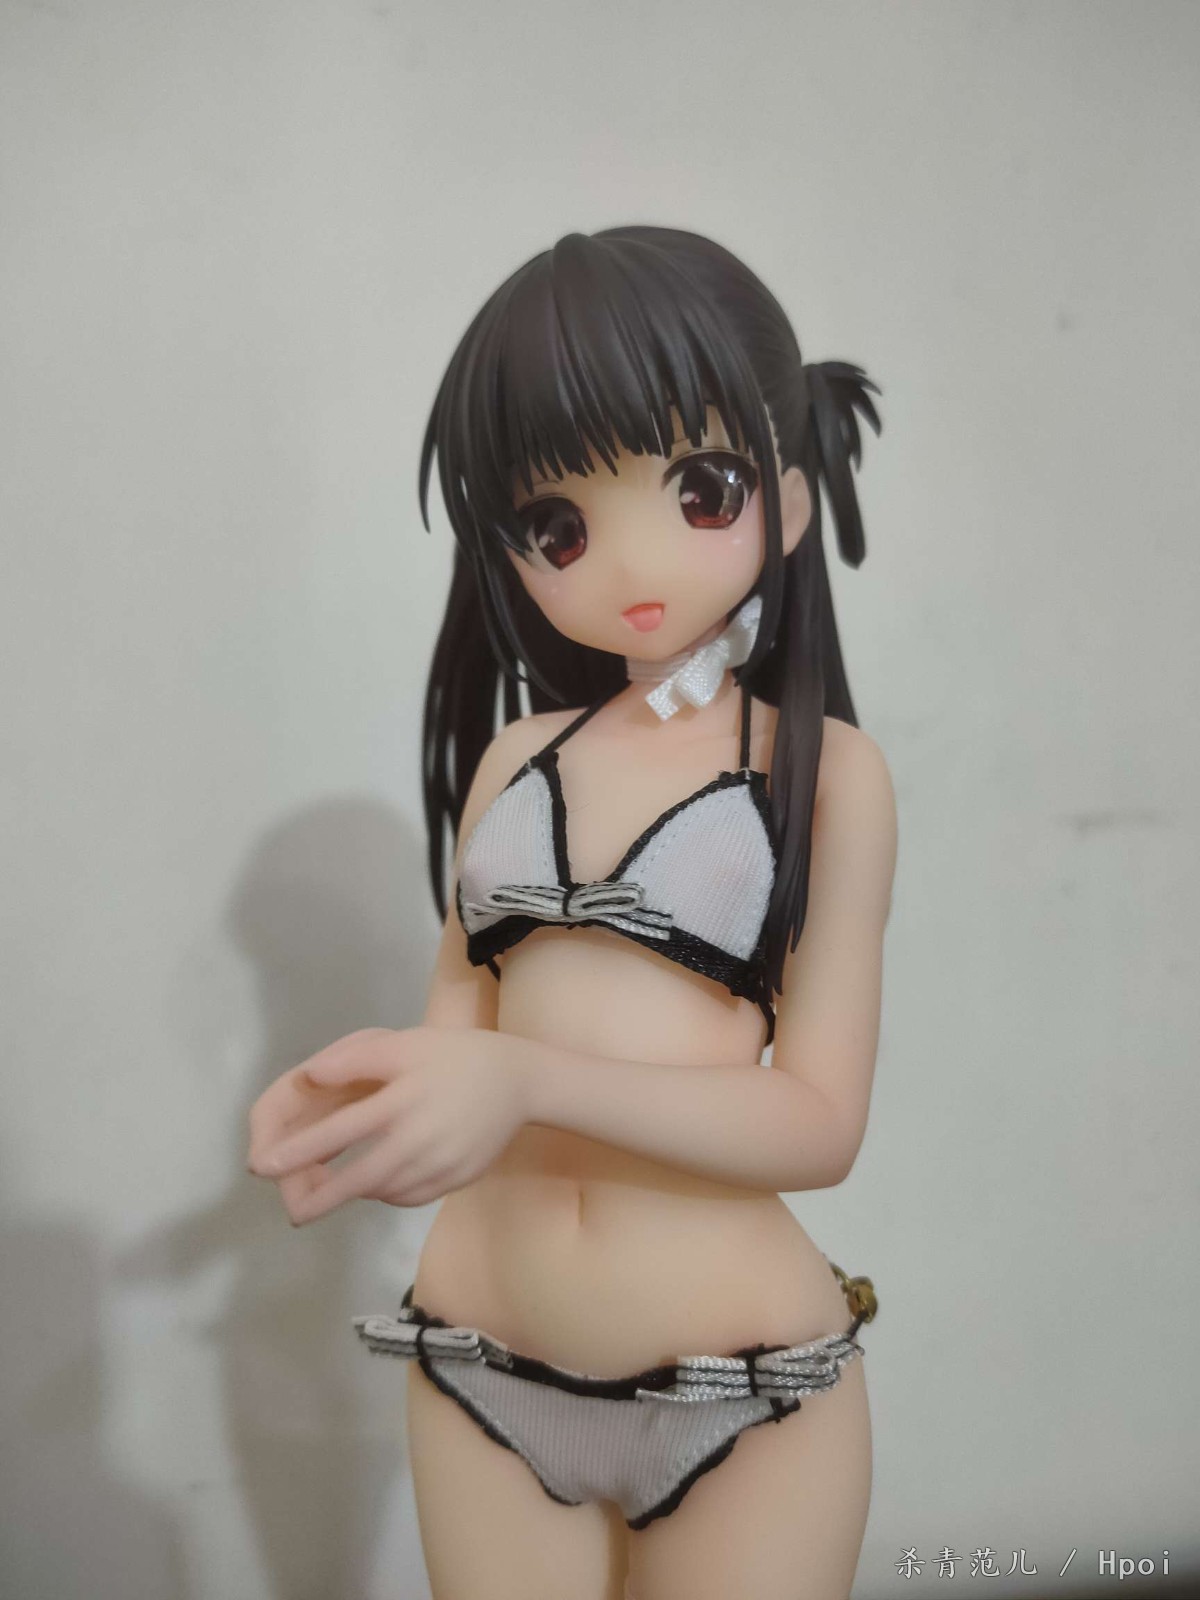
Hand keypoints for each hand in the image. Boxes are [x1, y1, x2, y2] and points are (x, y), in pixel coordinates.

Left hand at [246, 1025, 529, 1222]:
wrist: (518, 1081)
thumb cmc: (454, 1056)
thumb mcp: (406, 1044)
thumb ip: (355, 1059)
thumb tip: (308, 1077)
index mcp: (401, 1102)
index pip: (340, 1132)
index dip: (298, 1152)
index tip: (264, 1167)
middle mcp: (419, 1141)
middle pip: (358, 1179)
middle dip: (320, 1198)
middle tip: (293, 1211)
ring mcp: (439, 1166)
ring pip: (383, 1190)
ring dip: (354, 1193)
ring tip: (331, 1191)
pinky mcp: (454, 1182)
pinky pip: (410, 1196)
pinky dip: (388, 1192)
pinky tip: (381, 1180)